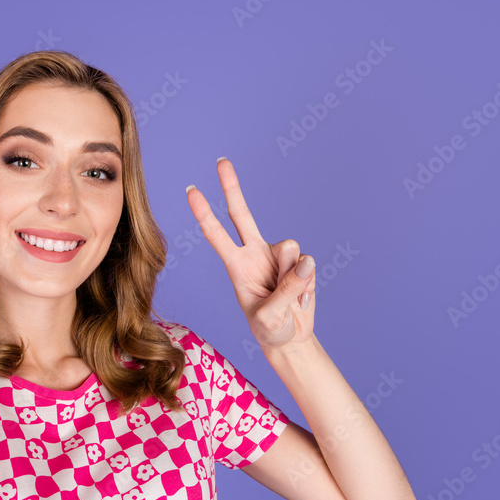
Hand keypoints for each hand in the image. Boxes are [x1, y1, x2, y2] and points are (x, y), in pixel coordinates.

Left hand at [185, 158, 315, 351]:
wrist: (291, 338)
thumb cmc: (270, 328)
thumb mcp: (269, 317)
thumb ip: (285, 290)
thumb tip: (304, 261)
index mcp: (237, 265)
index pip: (217, 234)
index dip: (204, 213)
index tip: (191, 191)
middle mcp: (255, 253)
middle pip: (242, 213)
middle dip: (231, 187)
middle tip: (220, 160)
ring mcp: (278, 256)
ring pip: (290, 248)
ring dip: (292, 276)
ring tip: (287, 298)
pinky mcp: (300, 263)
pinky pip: (309, 266)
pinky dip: (307, 287)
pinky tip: (301, 299)